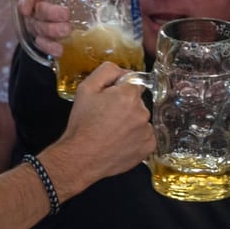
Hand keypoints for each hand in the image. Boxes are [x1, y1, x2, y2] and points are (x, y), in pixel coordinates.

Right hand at [14, 0, 68, 58]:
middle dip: (50, 14)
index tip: (27, 9)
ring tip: (67, 30)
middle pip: (38, 13)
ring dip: (52, 31)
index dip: (26, 1)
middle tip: (65, 14)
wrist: (83, 7)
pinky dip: (51, 48)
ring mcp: (42, 25)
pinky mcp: (49, 38)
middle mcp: (37, 10)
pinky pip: (45, 45)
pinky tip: (60, 50)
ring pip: (41, 30)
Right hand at [46, 62, 153, 185]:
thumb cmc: (82, 124)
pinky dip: (135, 139)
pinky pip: (145, 136)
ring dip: (130, 123)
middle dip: (125, 107)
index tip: (107, 102)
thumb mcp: (85, 90)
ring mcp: (148, 130)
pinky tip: (119, 143)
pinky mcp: (149, 146)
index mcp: (129, 95)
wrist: (80, 157)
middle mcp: (143, 111)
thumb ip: (106, 72)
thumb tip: (123, 71)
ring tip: (111, 133)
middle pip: (137, 103)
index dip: (118, 92)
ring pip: (141, 120)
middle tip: (106, 119)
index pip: (132, 85)